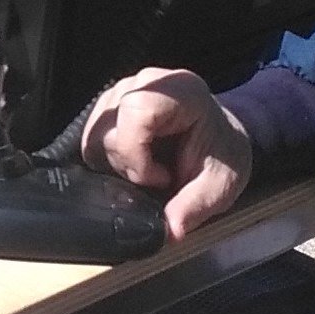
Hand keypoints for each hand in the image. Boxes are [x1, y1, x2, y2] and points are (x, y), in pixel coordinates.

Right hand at [80, 67, 251, 242]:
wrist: (221, 143)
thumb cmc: (223, 156)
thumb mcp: (219, 186)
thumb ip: (194, 206)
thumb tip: (169, 231)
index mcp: (180, 91)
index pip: (136, 111)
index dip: (137, 151)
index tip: (160, 177)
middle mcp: (146, 82)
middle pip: (109, 128)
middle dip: (127, 165)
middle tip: (157, 179)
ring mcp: (122, 92)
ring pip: (95, 135)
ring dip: (117, 163)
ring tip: (148, 170)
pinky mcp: (107, 107)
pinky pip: (92, 138)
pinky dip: (110, 160)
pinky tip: (136, 163)